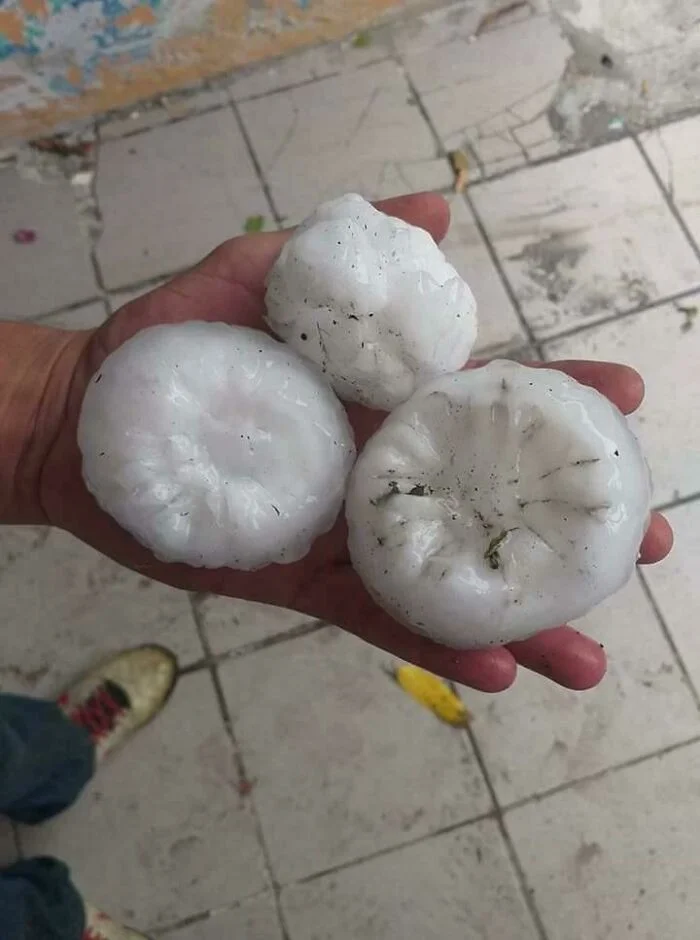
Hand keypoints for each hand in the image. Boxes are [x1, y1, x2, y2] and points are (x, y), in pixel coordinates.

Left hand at [36, 194, 672, 691]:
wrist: (85, 421)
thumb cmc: (166, 346)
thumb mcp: (250, 277)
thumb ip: (332, 251)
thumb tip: (433, 209)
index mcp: (378, 398)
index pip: (484, 397)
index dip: (558, 396)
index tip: (627, 398)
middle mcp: (376, 468)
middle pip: (488, 498)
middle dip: (567, 525)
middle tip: (641, 547)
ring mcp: (344, 529)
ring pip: (446, 577)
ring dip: (520, 617)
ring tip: (586, 657)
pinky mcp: (301, 579)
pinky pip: (375, 616)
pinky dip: (430, 644)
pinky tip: (493, 670)